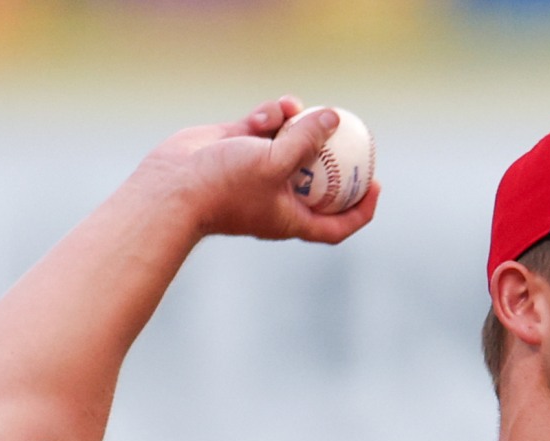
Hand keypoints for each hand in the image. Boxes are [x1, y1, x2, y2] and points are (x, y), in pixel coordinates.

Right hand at [136, 95, 381, 243]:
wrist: (172, 184)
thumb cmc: (225, 186)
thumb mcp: (274, 163)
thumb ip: (306, 140)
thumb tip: (334, 117)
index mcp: (291, 218)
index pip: (336, 224)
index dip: (361, 210)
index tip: (377, 185)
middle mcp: (276, 197)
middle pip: (317, 178)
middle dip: (332, 154)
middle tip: (350, 131)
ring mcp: (256, 171)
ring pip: (290, 144)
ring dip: (298, 123)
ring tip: (297, 106)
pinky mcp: (237, 147)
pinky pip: (264, 128)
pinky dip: (270, 116)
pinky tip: (272, 109)